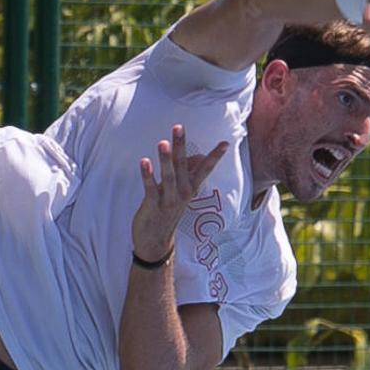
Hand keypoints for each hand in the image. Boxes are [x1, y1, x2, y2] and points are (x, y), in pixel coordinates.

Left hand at [132, 125, 227, 262]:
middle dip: (181, 146)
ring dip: (166, 160)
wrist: (155, 242)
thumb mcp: (180, 193)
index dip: (215, 157)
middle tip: (179, 127)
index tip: (225, 143)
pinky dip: (147, 175)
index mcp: (190, 189)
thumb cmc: (166, 212)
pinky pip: (150, 188)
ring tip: (162, 142)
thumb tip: (198, 155)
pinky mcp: (153, 206)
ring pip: (168, 177)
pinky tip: (144, 161)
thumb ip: (187, 173)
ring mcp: (168, 200)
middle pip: (183, 166)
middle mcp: (182, 194)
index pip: (205, 170)